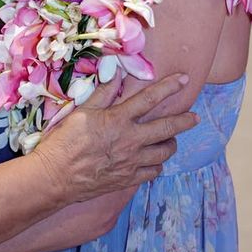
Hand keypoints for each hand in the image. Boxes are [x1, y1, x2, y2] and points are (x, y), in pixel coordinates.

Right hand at [34, 73, 197, 203]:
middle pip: (168, 127)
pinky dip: (157, 164)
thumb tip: (117, 73)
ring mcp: (132, 161)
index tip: (183, 80)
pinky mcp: (128, 179)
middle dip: (185, 121)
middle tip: (195, 118)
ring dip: (171, 143)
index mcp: (119, 119)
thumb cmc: (65, 141)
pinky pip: (154, 172)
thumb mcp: (81, 111)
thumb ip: (103, 93)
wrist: (56, 176)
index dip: (169, 87)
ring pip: (165, 152)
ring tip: (170, 139)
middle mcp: (131, 139)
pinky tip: (153, 160)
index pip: (150, 98)